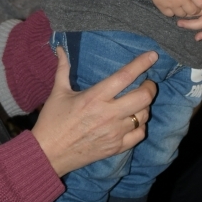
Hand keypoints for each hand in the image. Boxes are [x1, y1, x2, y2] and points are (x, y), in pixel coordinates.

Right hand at [32, 46, 157, 177]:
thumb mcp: (57, 92)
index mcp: (95, 97)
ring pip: (144, 115)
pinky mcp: (116, 148)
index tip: (153, 55)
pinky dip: (140, 125)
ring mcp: (114, 133)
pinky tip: (133, 120)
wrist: (48, 154)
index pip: (125, 76)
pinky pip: (139, 134)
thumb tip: (60, 48)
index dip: (141, 64)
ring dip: (145, 106)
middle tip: (147, 83)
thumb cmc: (52, 121)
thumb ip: (63, 68)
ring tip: (138, 101)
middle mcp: (109, 114)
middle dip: (150, 87)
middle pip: (143, 97)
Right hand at [151, 0, 201, 17]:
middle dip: (195, 8)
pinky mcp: (162, 6)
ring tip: (181, 4)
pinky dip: (172, 11)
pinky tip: (171, 5)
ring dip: (183, 10)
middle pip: (194, 11)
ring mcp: (172, 4)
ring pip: (182, 14)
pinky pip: (170, 14)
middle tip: (193, 3)